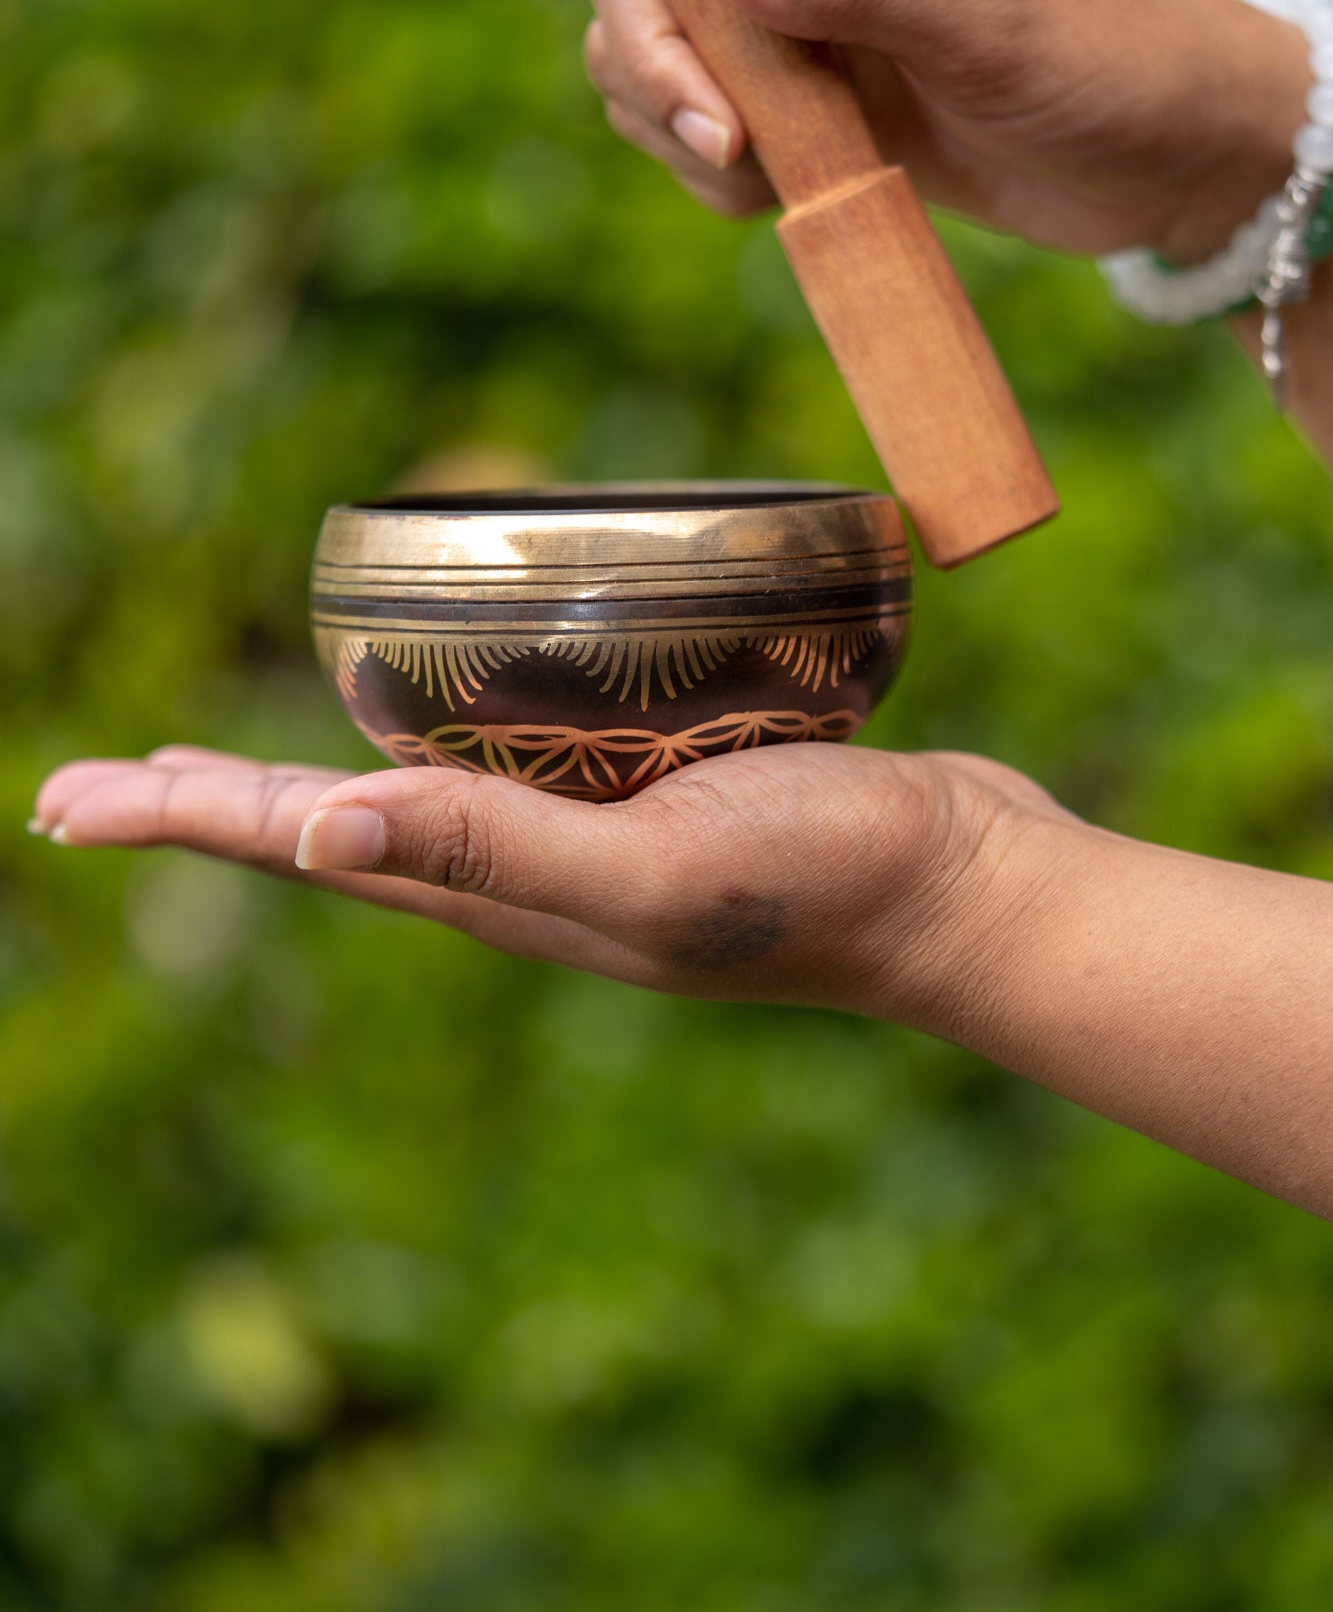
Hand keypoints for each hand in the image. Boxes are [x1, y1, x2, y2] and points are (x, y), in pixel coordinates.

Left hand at [32, 743, 1070, 1018]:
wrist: (963, 889)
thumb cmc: (822, 884)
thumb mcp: (652, 872)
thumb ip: (494, 849)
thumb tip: (316, 837)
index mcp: (506, 894)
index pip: (308, 847)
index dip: (184, 820)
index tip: (68, 804)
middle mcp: (529, 870)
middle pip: (335, 827)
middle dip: (213, 808)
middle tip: (102, 790)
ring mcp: (595, 834)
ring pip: (417, 795)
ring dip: (313, 774)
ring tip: (236, 765)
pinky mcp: (660, 790)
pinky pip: (518, 760)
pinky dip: (445, 737)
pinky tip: (448, 716)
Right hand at [583, 0, 1307, 264]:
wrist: (1192, 154)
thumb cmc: (1117, 63)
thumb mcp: (991, 24)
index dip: (655, 13)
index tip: (721, 111)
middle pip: (640, 5)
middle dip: (656, 87)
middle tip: (735, 162)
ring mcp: (815, 53)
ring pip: (670, 86)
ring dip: (683, 142)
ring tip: (776, 188)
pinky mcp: (835, 129)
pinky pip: (728, 152)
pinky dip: (729, 188)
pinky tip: (794, 206)